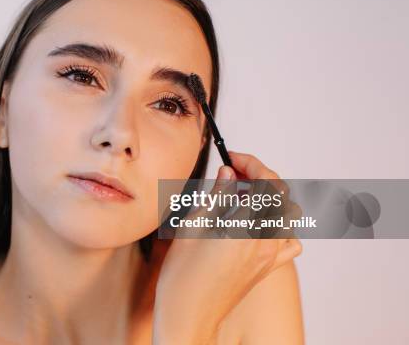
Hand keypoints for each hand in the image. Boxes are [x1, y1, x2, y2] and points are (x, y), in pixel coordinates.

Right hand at [152, 151, 302, 344]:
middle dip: (261, 176)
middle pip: (281, 195)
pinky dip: (280, 225)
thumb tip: (227, 173)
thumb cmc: (183, 274)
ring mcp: (271, 255)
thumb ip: (216, 195)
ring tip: (242, 196)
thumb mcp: (193, 225)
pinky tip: (256, 223)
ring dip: (270, 198)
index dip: (250, 164)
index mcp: (246, 227)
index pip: (265, 183)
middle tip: (235, 172)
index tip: (233, 159)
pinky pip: (289, 242)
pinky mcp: (269, 267)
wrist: (189, 312)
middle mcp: (266, 241)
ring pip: (288, 216)